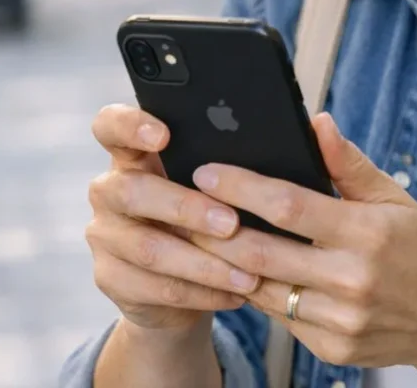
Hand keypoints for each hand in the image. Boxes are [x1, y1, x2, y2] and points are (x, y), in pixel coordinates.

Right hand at [86, 104, 260, 334]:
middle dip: (185, 207)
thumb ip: (243, 152)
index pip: (110, 125)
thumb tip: (311, 125)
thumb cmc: (212, 209)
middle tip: (231, 222)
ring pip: (148, 247)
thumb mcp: (223, 179)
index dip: (130, 125)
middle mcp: (110, 189)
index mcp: (133, 151)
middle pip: (131, 191)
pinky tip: (236, 291)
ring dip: (202, 261)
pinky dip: (200, 291)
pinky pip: (153, 287)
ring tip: (248, 270)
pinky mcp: (110, 278)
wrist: (184, 279)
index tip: (164, 134)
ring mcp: (105, 235)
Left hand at [191, 114, 416, 379]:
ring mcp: (339, 321)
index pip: (290, 206)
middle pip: (261, 252)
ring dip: (222, 263)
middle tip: (182, 205)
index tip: (207, 171)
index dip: (242, 187)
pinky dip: (252, 291)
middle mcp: (351, 279)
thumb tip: (316, 123)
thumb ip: (347, 162)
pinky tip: (235, 269)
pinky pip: (277, 316)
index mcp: (367, 233)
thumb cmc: (415, 245)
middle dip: (213, 228)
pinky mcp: (329, 349)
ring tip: (195, 235)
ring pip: (260, 289)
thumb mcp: (391, 195)